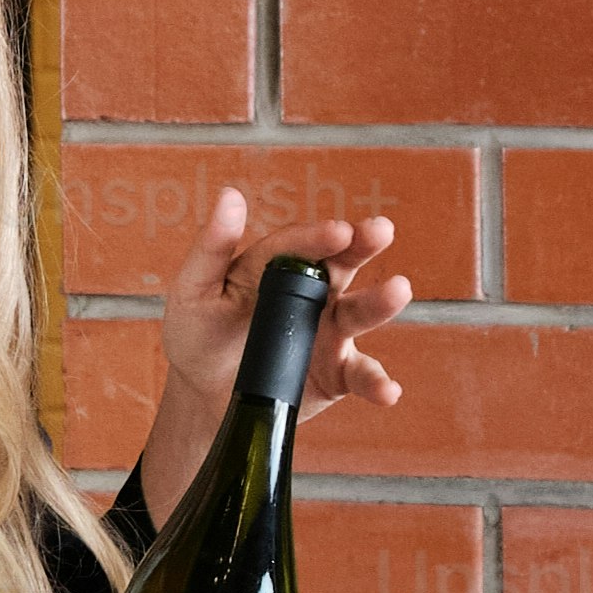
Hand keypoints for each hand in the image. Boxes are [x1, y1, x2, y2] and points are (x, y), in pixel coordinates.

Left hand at [137, 192, 408, 517]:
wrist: (201, 396)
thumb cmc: (196, 334)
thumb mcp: (194, 289)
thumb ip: (211, 247)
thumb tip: (229, 196)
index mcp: (279, 266)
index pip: (301, 245)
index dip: (318, 237)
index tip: (338, 232)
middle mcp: (312, 293)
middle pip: (342, 265)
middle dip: (363, 245)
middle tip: (380, 231)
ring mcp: (328, 333)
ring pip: (360, 313)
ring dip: (380, 302)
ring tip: (398, 290)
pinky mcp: (336, 373)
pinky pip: (361, 375)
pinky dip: (378, 382)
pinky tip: (388, 390)